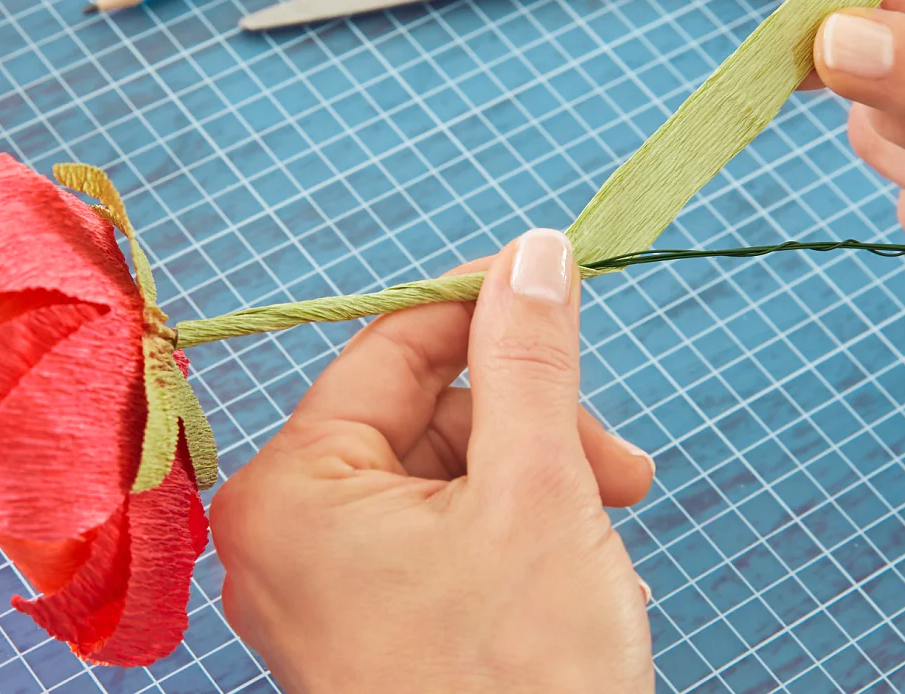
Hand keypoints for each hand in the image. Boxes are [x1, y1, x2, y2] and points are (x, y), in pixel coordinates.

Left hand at [209, 230, 654, 693]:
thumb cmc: (522, 681)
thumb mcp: (539, 491)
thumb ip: (531, 359)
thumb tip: (535, 252)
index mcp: (292, 490)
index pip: (392, 346)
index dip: (485, 307)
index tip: (563, 280)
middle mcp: (282, 538)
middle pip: (422, 416)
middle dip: (532, 430)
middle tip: (622, 469)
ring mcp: (317, 593)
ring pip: (440, 480)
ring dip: (536, 488)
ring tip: (606, 540)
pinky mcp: (359, 635)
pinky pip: (434, 543)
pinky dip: (512, 541)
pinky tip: (578, 580)